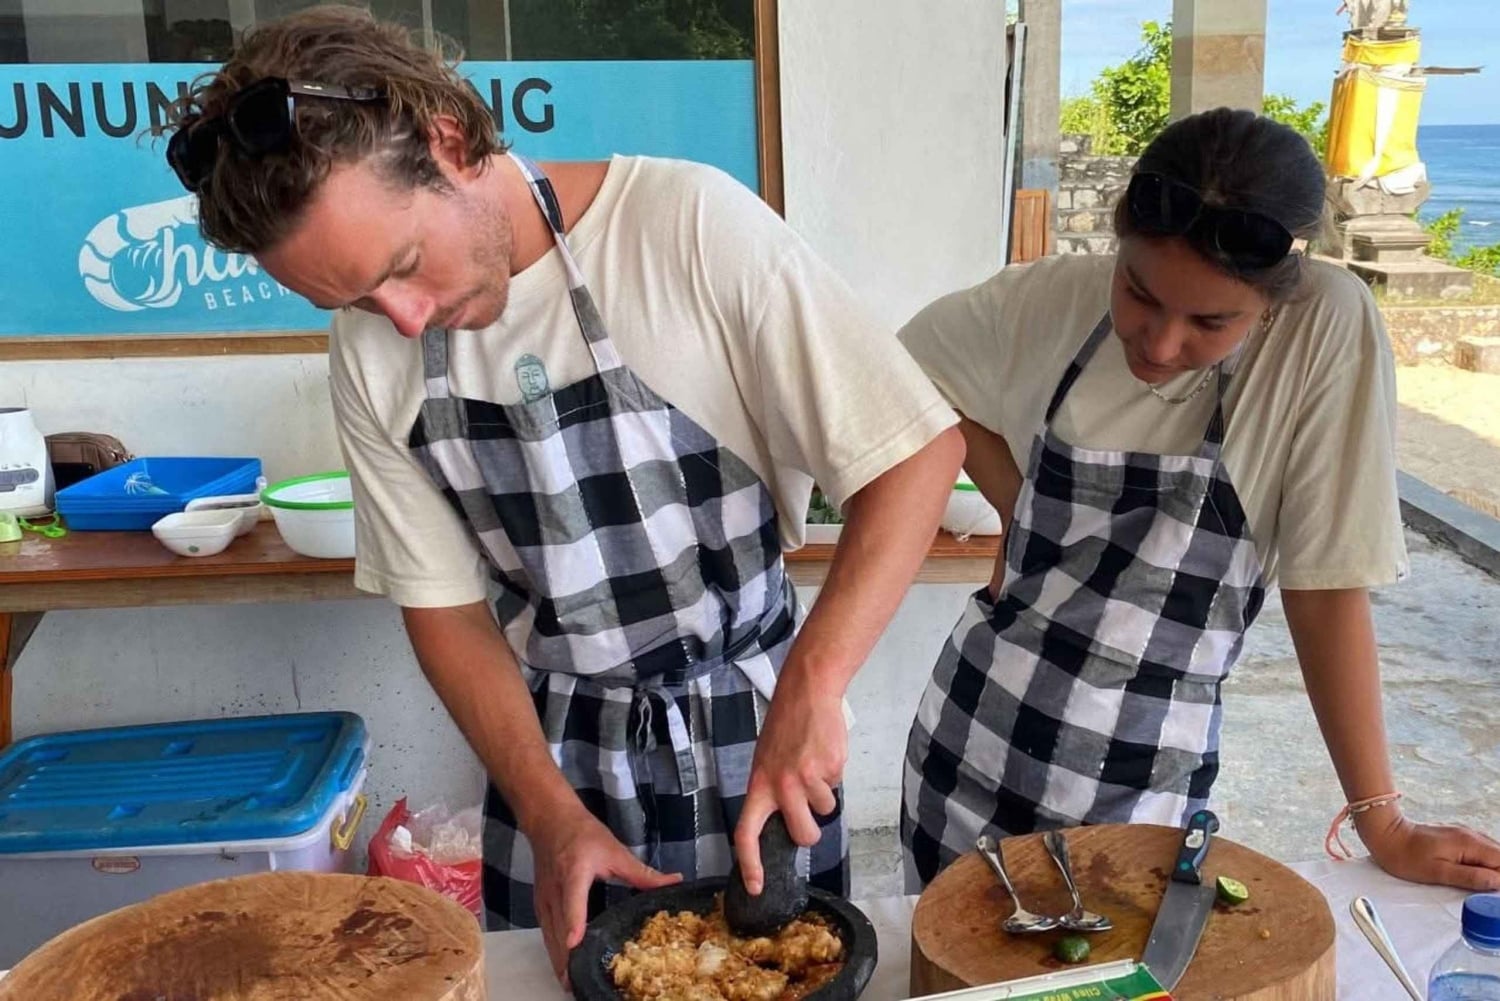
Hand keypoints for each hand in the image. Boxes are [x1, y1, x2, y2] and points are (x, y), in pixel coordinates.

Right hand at [527, 805, 680, 983]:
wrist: (549, 820)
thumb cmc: (583, 833)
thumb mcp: (615, 850)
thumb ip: (642, 872)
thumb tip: (675, 882)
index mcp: (575, 871)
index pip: (573, 899)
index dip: (574, 921)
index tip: (575, 943)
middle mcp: (555, 888)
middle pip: (558, 927)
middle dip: (567, 957)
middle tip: (577, 984)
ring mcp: (544, 898)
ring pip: (549, 935)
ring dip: (558, 961)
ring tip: (570, 985)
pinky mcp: (539, 904)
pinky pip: (545, 932)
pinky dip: (553, 952)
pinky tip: (563, 967)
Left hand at [733, 668, 846, 895]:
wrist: (807, 692)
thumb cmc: (786, 727)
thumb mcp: (767, 761)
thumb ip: (772, 792)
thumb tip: (783, 824)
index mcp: (759, 785)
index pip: (747, 833)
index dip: (750, 864)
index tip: (755, 887)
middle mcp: (781, 785)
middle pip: (804, 834)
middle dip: (813, 831)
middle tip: (810, 814)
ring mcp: (807, 777)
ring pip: (825, 810)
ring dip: (824, 793)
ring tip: (813, 765)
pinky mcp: (830, 768)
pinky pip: (837, 787)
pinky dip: (834, 775)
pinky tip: (823, 753)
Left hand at [1358, 809, 1499, 890]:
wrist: (1386, 835)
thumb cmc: (1407, 857)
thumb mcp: (1438, 872)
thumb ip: (1471, 877)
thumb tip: (1498, 882)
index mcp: (1470, 844)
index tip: (1495, 894)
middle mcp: (1472, 835)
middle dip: (1499, 874)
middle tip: (1490, 893)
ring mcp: (1465, 834)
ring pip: (1492, 853)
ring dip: (1493, 869)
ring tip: (1484, 886)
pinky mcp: (1457, 837)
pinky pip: (1480, 850)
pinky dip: (1484, 863)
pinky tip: (1475, 874)